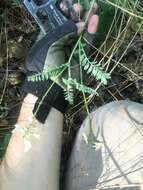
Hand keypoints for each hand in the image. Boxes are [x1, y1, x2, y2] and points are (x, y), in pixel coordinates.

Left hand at [22, 2, 98, 122]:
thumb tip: (80, 25)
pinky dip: (91, 32)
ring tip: (93, 8)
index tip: (68, 5)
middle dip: (77, 15)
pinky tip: (94, 21)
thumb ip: (65, 32)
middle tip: (83, 6)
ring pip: (81, 33)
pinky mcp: (81, 56)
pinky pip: (87, 42)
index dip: (64, 13)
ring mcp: (72, 49)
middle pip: (71, 26)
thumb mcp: (51, 44)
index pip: (58, 22)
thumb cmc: (46, 63)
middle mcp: (61, 42)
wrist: (52, 85)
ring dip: (87, 21)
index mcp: (49, 38)